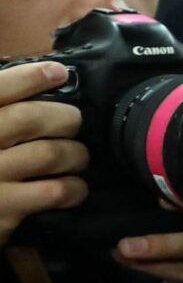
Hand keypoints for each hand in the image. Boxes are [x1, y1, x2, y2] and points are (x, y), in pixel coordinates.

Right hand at [0, 59, 86, 245]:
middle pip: (29, 118)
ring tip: (76, 157)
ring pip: (50, 154)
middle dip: (64, 118)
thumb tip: (43, 80)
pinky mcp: (4, 209)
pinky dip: (74, 187)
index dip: (30, 77)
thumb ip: (2, 106)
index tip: (58, 73)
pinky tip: (73, 187)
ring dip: (74, 154)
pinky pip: (55, 191)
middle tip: (73, 123)